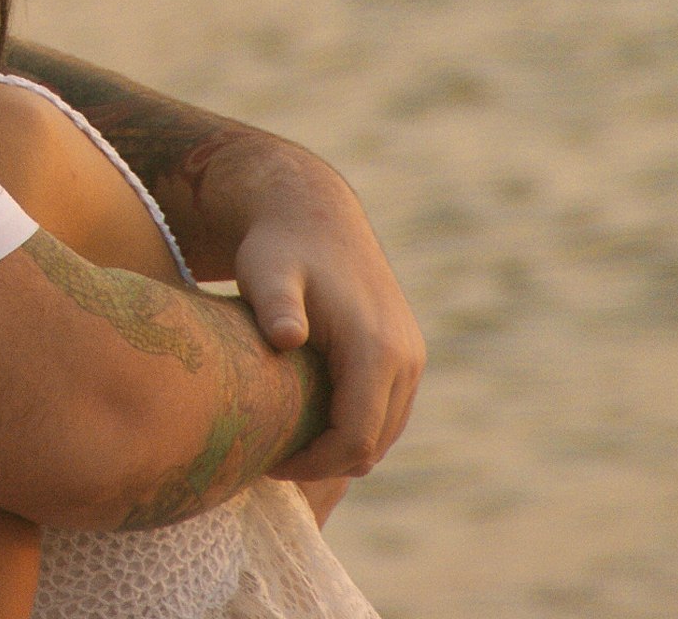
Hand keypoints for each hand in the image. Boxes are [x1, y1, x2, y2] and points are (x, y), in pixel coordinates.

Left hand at [230, 148, 422, 481]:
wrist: (312, 212)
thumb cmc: (278, 247)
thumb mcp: (267, 272)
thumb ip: (276, 306)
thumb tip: (288, 337)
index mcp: (376, 349)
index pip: (356, 440)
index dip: (313, 464)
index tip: (267, 462)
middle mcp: (405, 357)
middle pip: (374, 445)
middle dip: (324, 462)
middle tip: (270, 457)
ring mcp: (411, 355)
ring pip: (384, 433)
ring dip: (341, 446)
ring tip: (285, 440)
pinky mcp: (405, 352)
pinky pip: (387, 411)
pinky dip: (355, 426)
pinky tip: (307, 416)